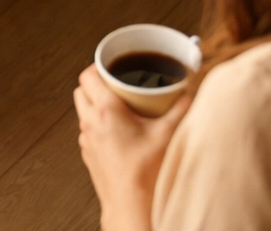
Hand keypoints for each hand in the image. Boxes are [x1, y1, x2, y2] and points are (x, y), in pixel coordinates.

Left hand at [75, 65, 189, 230]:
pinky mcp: (89, 155)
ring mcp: (87, 140)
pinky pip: (89, 129)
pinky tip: (120, 129)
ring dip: (97, 102)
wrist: (132, 207)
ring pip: (84, 110)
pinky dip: (99, 123)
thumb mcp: (169, 134)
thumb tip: (188, 91)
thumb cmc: (147, 174)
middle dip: (98, 82)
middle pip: (82, 90)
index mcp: (106, 111)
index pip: (88, 75)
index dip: (99, 65)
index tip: (114, 64)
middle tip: (118, 82)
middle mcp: (91, 123)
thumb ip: (181, 107)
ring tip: (121, 104)